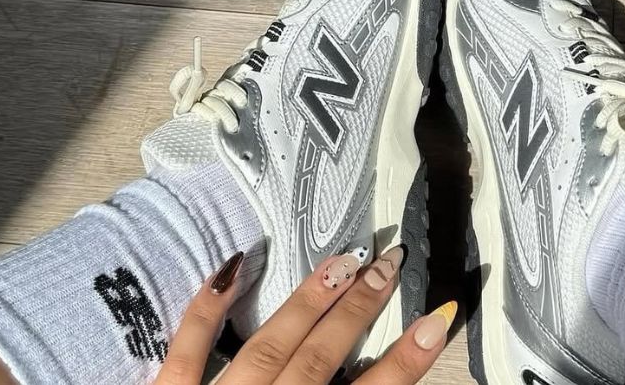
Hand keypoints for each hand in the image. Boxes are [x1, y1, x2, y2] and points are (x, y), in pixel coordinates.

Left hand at [154, 246, 454, 384]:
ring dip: (309, 302)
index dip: (404, 362)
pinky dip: (208, 307)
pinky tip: (234, 266)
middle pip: (319, 359)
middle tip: (389, 266)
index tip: (436, 321)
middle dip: (359, 311)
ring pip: (269, 346)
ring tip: (343, 262)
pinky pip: (188, 347)